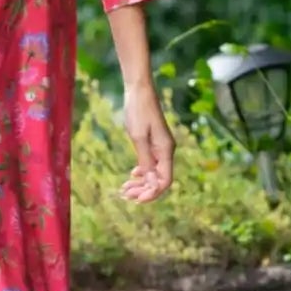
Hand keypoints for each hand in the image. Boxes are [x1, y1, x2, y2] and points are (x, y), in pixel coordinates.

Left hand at [118, 81, 174, 203]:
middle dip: (143, 190)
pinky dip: (141, 172)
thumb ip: (146, 161)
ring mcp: (160, 147)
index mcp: (166, 150)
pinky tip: (132, 175)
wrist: (138, 90)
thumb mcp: (139, 138)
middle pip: (159, 180)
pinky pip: (150, 163)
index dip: (152, 193)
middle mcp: (166, 151)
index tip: (136, 199)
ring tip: (124, 189)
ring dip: (141, 183)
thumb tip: (153, 183)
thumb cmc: (138, 111)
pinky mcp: (153, 142)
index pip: (164, 181)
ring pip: (154, 173)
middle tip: (125, 196)